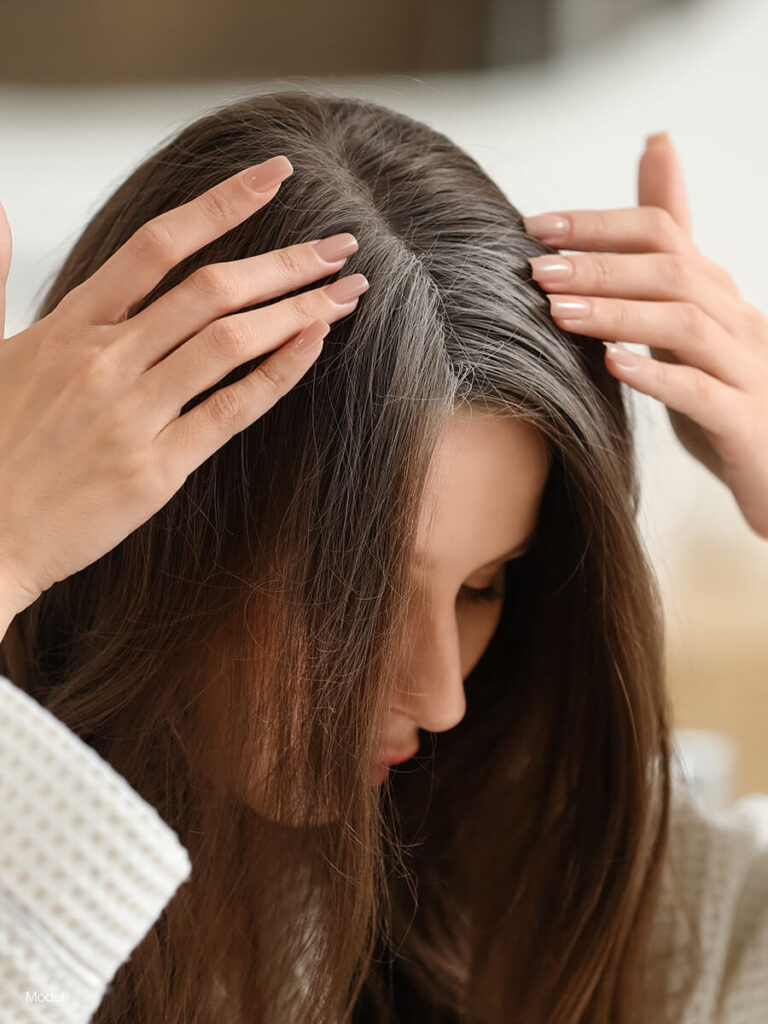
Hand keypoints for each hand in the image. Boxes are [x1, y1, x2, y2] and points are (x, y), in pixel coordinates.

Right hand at [0, 155, 367, 615]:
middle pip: (211, 290)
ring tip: (347, 292)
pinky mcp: (156, 469)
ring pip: (230, 343)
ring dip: (298, 310)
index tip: (274, 177)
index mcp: (67, 326)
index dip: (222, 204)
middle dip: (286, 261)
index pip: (157, 245)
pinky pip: (231, 410)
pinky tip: (313, 344)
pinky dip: (277, 373)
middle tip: (338, 244)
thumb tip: (0, 212)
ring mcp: (132, 415)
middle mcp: (103, 361)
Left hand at [522, 132, 767, 539]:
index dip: (599, 224)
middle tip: (539, 269)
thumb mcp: (687, 317)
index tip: (536, 226)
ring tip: (560, 312)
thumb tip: (654, 150)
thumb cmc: (720, 388)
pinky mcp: (742, 422)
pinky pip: (700, 392)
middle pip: (672, 271)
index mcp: (715, 292)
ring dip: (618, 314)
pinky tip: (612, 365)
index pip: (662, 232)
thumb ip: (664, 251)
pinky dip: (655, 375)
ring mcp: (744, 370)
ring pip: (685, 325)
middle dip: (600, 266)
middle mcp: (735, 320)